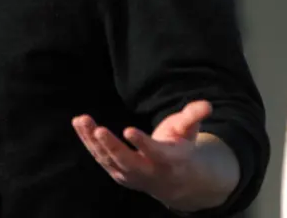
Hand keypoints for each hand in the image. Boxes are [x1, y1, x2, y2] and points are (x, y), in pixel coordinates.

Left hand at [72, 100, 236, 211]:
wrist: (175, 181)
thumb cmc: (181, 148)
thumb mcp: (190, 131)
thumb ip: (194, 116)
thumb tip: (207, 105)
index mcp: (168, 160)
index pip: (154, 153)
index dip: (142, 143)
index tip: (128, 130)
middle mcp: (148, 171)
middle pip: (126, 161)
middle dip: (111, 146)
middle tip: (98, 130)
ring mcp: (130, 175)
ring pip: (108, 159)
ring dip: (93, 141)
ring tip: (82, 120)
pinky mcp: (116, 172)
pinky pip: (99, 157)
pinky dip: (88, 142)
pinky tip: (79, 123)